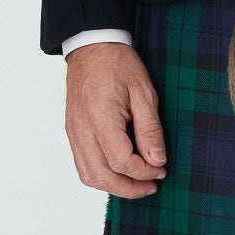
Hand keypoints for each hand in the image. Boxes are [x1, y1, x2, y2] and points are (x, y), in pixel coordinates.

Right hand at [65, 41, 166, 198]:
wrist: (92, 46)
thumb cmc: (118, 64)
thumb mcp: (144, 92)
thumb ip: (150, 129)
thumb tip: (157, 160)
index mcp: (100, 118)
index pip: (121, 162)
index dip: (144, 172)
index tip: (161, 169)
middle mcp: (81, 129)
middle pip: (102, 176)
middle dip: (129, 188)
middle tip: (152, 185)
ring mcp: (73, 132)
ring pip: (89, 176)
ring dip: (114, 186)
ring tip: (137, 183)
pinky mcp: (72, 131)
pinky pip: (82, 164)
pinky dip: (101, 174)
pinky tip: (120, 171)